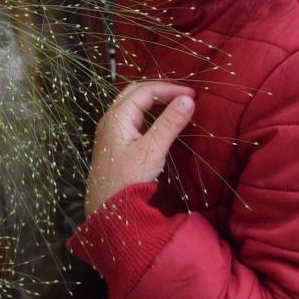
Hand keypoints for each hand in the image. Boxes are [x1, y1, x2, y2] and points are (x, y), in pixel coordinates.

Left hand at [86, 80, 193, 213]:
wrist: (106, 209)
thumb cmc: (127, 180)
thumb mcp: (152, 150)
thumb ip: (169, 123)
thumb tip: (188, 100)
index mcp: (117, 117)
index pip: (145, 91)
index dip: (169, 89)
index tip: (193, 95)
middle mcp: (111, 119)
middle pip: (136, 93)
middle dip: (160, 90)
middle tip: (184, 96)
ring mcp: (110, 131)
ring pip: (132, 105)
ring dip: (153, 101)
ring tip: (175, 105)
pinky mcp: (114, 144)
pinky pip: (132, 119)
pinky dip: (148, 114)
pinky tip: (160, 122)